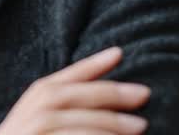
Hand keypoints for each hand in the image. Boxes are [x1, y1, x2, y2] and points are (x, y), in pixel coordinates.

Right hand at [0, 46, 149, 133]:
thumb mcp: (42, 111)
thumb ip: (69, 94)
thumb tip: (113, 72)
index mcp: (38, 96)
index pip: (69, 76)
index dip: (94, 62)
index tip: (119, 52)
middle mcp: (35, 110)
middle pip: (79, 97)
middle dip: (113, 95)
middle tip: (144, 94)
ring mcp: (36, 130)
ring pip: (81, 125)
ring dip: (113, 125)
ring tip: (141, 127)